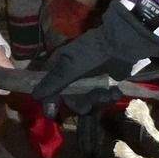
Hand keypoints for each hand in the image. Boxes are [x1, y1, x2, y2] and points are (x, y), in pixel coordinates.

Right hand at [30, 1, 158, 106]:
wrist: (123, 45)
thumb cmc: (93, 53)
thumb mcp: (70, 66)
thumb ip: (54, 83)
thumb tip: (34, 96)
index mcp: (61, 66)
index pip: (49, 87)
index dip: (50, 100)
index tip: (52, 112)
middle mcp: (73, 74)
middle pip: (69, 98)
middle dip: (80, 102)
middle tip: (89, 103)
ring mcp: (89, 79)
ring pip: (88, 100)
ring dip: (98, 99)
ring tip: (108, 93)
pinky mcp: (105, 83)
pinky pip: (102, 97)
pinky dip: (109, 96)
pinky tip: (115, 91)